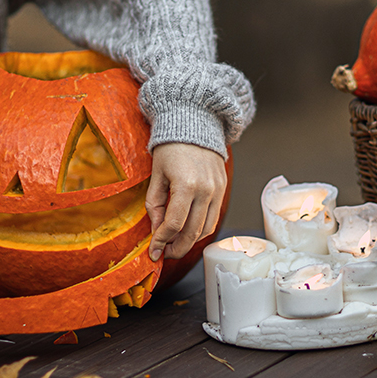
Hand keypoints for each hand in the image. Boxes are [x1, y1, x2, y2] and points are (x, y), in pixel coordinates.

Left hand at [146, 143, 226, 260]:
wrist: (194, 123)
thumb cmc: (170, 148)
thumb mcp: (156, 175)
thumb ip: (154, 205)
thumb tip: (156, 232)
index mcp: (186, 185)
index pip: (173, 224)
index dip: (161, 242)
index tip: (153, 251)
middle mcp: (206, 190)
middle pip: (192, 232)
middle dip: (176, 248)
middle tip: (164, 254)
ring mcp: (218, 190)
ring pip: (206, 229)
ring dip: (190, 242)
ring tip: (174, 244)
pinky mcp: (223, 188)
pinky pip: (214, 217)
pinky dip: (201, 229)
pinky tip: (187, 230)